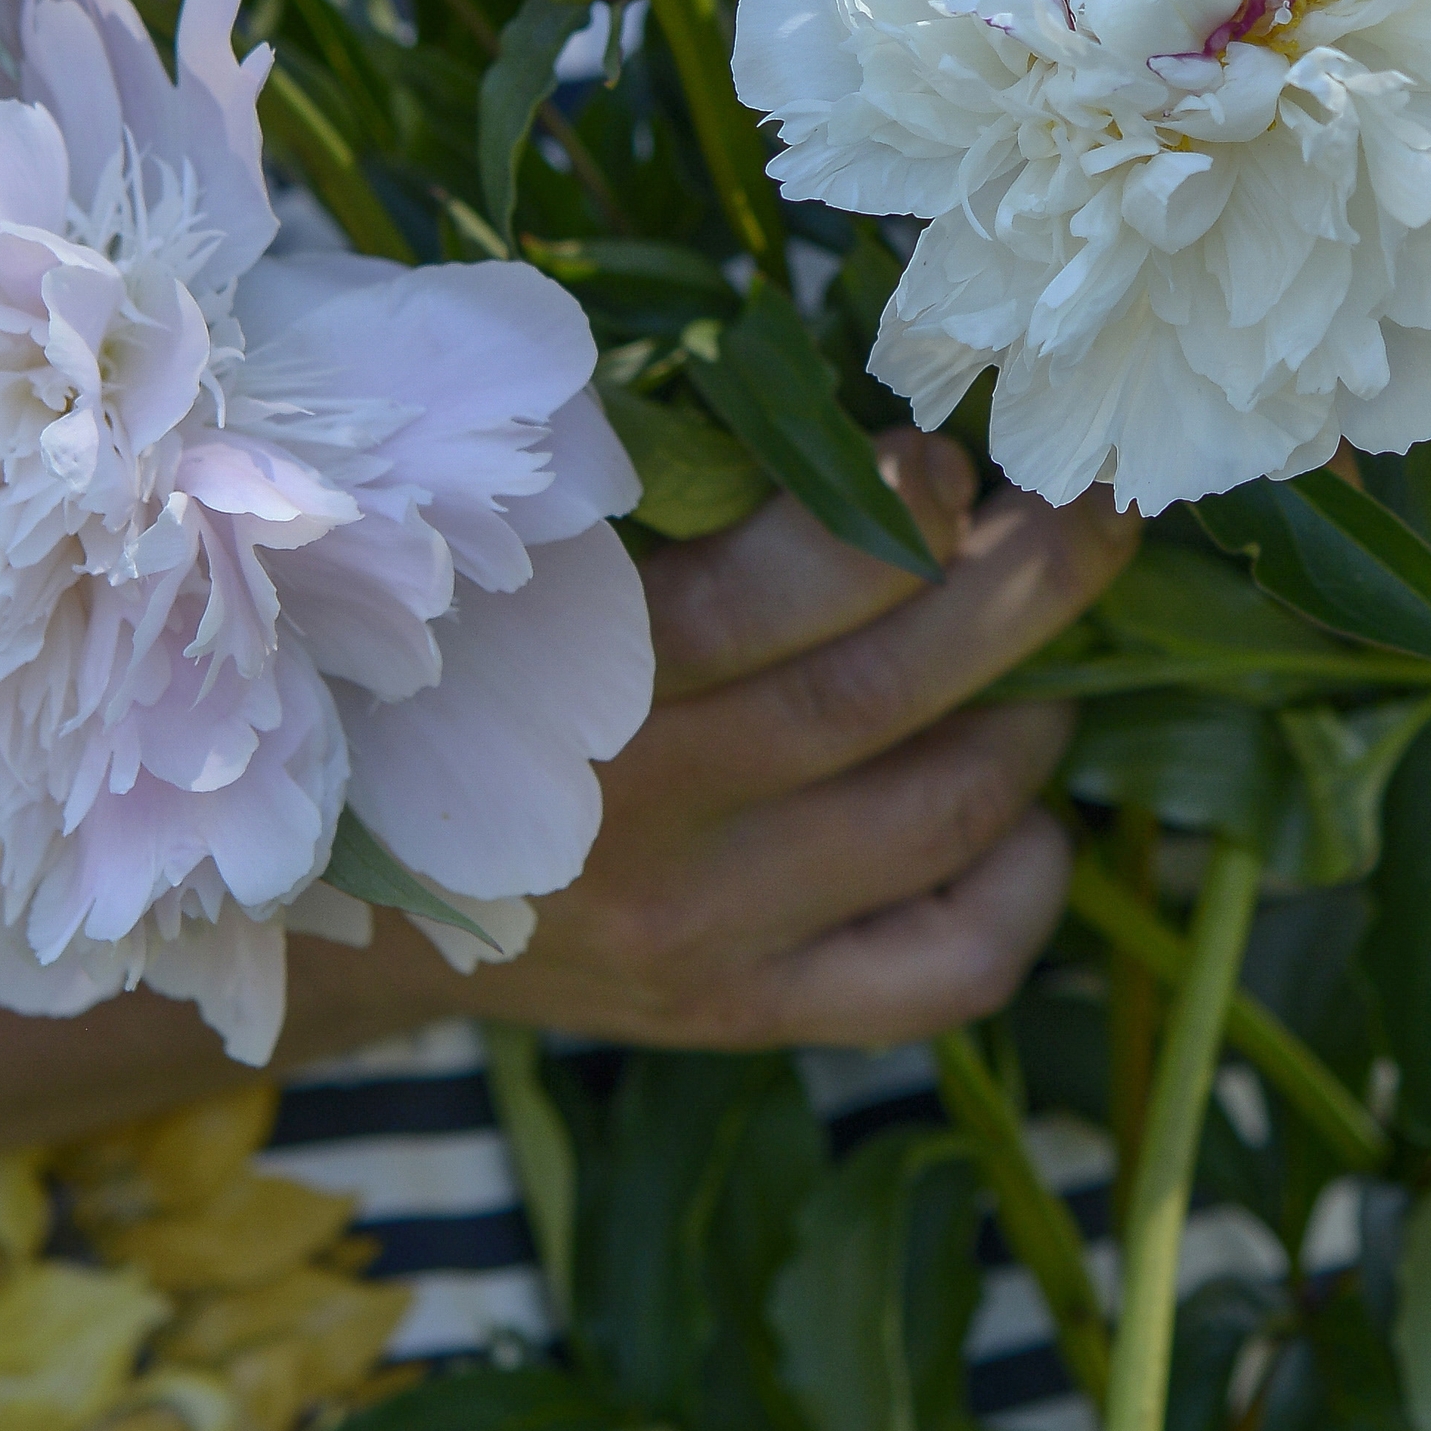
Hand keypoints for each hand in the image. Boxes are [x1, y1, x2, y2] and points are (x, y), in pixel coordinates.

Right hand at [454, 441, 1130, 1051]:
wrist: (342, 904)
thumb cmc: (449, 676)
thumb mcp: (501, 567)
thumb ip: (628, 485)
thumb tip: (840, 415)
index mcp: (568, 678)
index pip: (772, 594)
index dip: (894, 517)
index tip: (942, 460)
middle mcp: (643, 815)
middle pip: (891, 692)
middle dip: (1026, 585)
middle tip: (1087, 516)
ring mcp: (703, 931)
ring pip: (942, 814)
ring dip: (1029, 719)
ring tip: (1036, 662)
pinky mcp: (740, 1015)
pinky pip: (946, 970)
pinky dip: (1022, 886)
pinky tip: (1020, 817)